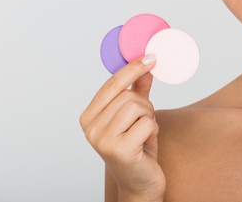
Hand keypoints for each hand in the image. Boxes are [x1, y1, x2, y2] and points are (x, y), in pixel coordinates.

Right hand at [80, 55, 165, 201]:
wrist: (140, 184)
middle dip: (145, 106)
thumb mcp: (135, 117)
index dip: (133, 68)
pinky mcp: (119, 150)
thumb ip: (137, 91)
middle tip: (144, 122)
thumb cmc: (137, 149)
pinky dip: (153, 131)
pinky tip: (145, 144)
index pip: (112, 83)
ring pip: (138, 107)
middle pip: (129, 95)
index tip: (151, 57)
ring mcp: (102, 139)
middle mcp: (91, 128)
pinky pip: (147, 123)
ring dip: (149, 118)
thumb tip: (146, 66)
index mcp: (89, 116)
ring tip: (143, 133)